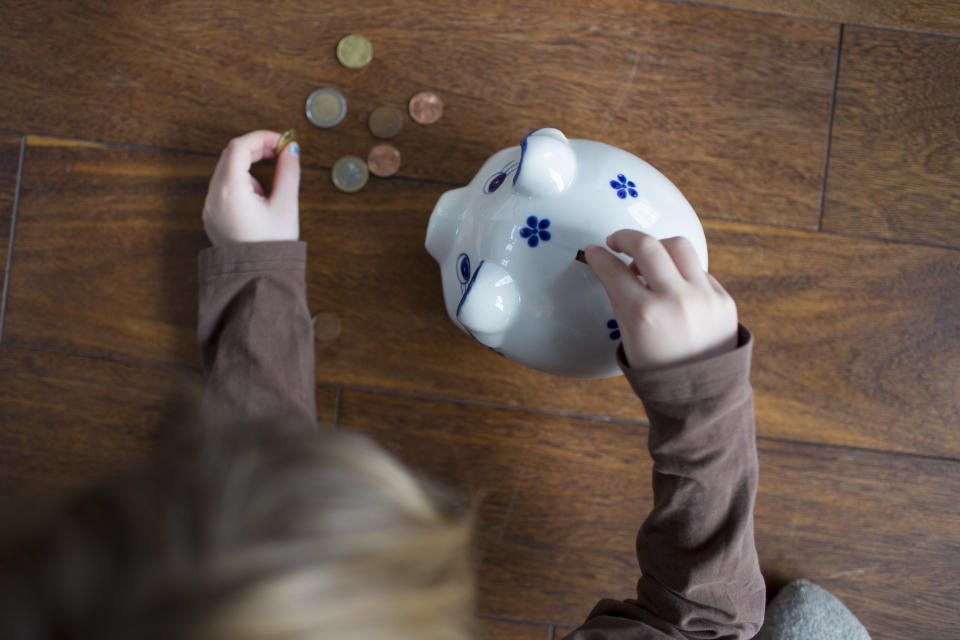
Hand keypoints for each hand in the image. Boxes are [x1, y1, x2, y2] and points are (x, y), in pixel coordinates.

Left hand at [202, 130, 300, 244]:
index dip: (261, 138)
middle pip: (230, 156)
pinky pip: (224, 188)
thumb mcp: (286, 206)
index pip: (239, 147)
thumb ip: (289, 172)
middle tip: (280, 153)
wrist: (259, 278)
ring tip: (270, 189)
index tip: (282, 141)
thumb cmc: (272, 246)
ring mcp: (210, 207)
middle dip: (255, 149)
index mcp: (230, 191)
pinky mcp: (213, 217)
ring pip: (226, 171)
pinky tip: (258, 201)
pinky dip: (241, 183)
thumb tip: (291, 149)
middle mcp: (214, 197)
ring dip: (249, 168)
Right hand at [586, 230, 738, 369]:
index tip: (594, 251)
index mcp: (643, 315)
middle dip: (625, 237)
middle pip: (647, 245)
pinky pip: (698, 270)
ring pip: (678, 245)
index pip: (614, 270)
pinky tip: (672, 284)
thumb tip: (617, 269)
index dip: (599, 256)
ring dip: (658, 246)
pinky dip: (680, 271)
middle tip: (616, 242)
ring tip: (648, 259)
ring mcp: (703, 297)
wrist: (701, 395)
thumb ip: (623, 302)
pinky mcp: (723, 298)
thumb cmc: (660, 372)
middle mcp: (674, 300)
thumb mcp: (629, 339)